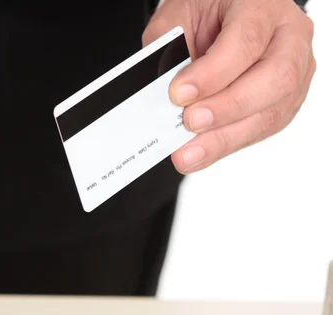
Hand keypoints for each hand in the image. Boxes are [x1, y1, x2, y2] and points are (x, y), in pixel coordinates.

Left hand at [143, 0, 315, 173]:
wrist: (226, 17)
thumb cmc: (207, 13)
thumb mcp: (180, 17)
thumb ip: (170, 52)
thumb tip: (165, 100)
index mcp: (263, 4)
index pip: (246, 41)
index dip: (213, 74)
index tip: (179, 94)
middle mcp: (289, 36)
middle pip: (274, 79)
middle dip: (227, 108)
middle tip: (190, 123)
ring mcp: (296, 71)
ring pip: (272, 113)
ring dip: (226, 138)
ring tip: (190, 153)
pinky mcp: (286, 101)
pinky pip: (263, 129)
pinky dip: (230, 143)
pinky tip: (204, 152)